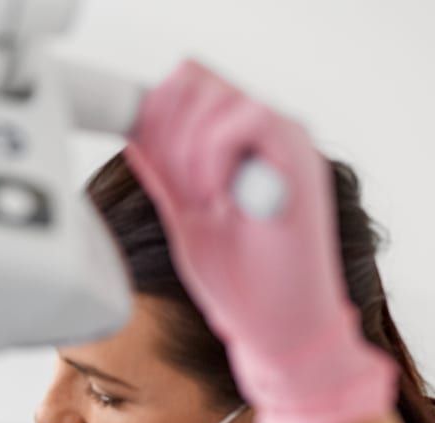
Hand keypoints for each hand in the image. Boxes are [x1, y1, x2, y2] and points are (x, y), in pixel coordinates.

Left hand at [126, 60, 395, 422]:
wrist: (280, 327)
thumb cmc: (240, 281)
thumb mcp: (186, 218)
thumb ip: (166, 176)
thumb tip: (133, 134)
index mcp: (238, 147)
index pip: (190, 86)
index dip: (156, 109)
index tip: (141, 151)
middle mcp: (265, 137)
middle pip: (199, 83)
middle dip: (168, 128)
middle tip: (177, 186)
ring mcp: (286, 145)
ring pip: (220, 96)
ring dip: (191, 145)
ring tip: (200, 198)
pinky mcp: (301, 161)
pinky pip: (249, 118)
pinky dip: (216, 152)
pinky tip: (213, 195)